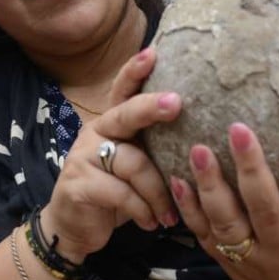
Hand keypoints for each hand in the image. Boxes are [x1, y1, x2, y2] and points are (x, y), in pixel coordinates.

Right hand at [42, 47, 181, 261]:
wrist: (74, 228)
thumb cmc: (115, 193)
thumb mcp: (135, 166)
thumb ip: (153, 148)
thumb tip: (204, 137)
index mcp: (112, 123)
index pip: (123, 91)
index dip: (136, 71)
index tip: (154, 52)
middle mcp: (95, 132)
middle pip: (125, 115)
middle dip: (151, 107)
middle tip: (176, 103)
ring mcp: (82, 157)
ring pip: (132, 163)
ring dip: (158, 192)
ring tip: (170, 214)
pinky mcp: (78, 185)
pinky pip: (121, 194)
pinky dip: (142, 210)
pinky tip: (151, 222)